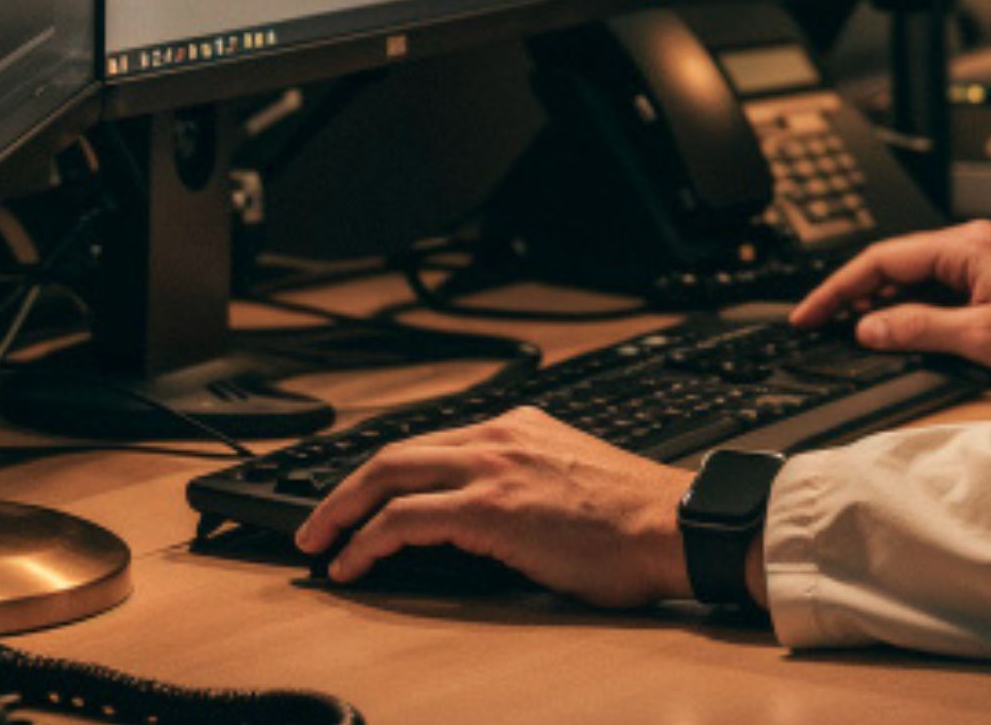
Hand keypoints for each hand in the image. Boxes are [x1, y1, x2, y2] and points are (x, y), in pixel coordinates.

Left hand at [293, 407, 692, 606]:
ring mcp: (493, 469)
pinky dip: (367, 540)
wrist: (673, 525)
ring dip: (342, 510)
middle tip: (317, 521)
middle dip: (345, 487)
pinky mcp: (490, 509)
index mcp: (520, 427)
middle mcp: (500, 437)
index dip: (386, 472)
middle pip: (396, 452)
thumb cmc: (636, 520)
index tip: (363, 497)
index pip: (433, 443)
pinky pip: (405, 520)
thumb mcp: (571, 479)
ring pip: (389, 476)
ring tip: (319, 543)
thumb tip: (487, 519)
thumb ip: (526, 481)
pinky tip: (352, 563)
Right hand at [787, 219, 990, 384]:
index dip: (837, 289)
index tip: (808, 314)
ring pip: (918, 276)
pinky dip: (915, 306)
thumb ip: (920, 328)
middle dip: (853, 295)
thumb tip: (870, 328)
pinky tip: (905, 329)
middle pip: (895, 264)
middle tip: (818, 326)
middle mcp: (973, 244)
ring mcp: (988, 259)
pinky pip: (942, 286)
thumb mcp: (985, 337)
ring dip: (884, 303)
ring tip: (852, 333)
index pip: (881, 259)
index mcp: (965, 246)